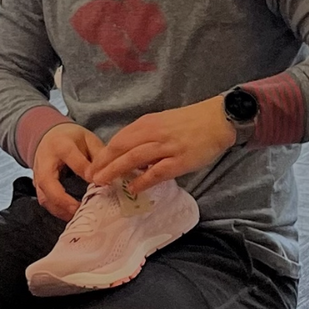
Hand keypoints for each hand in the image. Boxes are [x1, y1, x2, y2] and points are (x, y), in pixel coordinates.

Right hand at [31, 123, 104, 220]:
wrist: (49, 136)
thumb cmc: (71, 138)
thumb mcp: (88, 139)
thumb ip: (98, 154)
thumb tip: (110, 172)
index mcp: (60, 145)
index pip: (73, 160)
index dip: (87, 172)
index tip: (101, 183)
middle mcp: (45, 161)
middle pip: (48, 182)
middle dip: (63, 199)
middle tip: (80, 209)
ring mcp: (38, 175)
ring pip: (43, 196)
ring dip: (60, 209)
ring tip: (78, 216)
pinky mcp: (38, 185)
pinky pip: (45, 201)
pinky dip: (58, 211)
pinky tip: (72, 215)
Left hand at [90, 97, 237, 191]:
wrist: (217, 119)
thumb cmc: (190, 122)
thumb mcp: (162, 123)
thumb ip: (145, 137)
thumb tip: (129, 156)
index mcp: (147, 123)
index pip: (118, 139)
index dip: (103, 153)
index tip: (92, 165)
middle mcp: (153, 133)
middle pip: (120, 148)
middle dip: (103, 163)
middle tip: (91, 177)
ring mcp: (166, 147)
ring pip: (133, 159)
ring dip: (115, 171)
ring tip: (103, 182)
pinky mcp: (179, 160)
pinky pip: (157, 172)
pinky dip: (143, 180)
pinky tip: (133, 188)